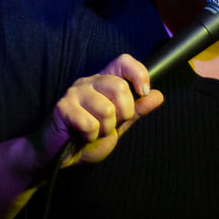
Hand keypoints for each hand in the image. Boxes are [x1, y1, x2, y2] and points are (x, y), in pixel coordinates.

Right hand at [36, 54, 164, 173]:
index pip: (124, 62)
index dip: (139, 73)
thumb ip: (136, 111)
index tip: (143, 93)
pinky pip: (89, 123)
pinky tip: (81, 136)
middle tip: (110, 125)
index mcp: (103, 82)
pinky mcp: (63, 108)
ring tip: (94, 132)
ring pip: (106, 109)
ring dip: (105, 129)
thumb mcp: (118, 125)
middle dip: (123, 114)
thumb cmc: (86, 139)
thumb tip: (157, 95)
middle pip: (120, 87)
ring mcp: (74, 93)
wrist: (60, 157)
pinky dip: (90, 136)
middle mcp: (89, 82)